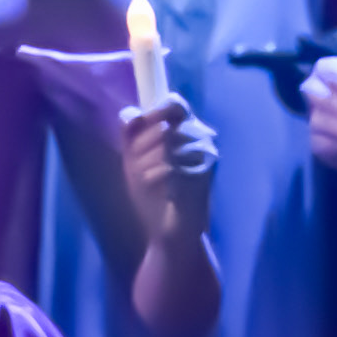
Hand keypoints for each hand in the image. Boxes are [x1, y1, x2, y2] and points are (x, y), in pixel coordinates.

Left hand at [112, 85, 221, 228]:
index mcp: (185, 131)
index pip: (174, 104)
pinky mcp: (206, 173)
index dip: (153, 112)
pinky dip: (156, 179)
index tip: (137, 127)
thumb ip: (130, 136)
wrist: (170, 233)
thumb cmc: (154, 196)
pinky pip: (171, 166)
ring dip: (146, 165)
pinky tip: (161, 193)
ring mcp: (205, 155)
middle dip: (141, 149)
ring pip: (165, 144)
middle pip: (162, 127)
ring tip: (148, 182)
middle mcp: (201, 138)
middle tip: (138, 169)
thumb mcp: (134, 163)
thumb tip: (130, 114)